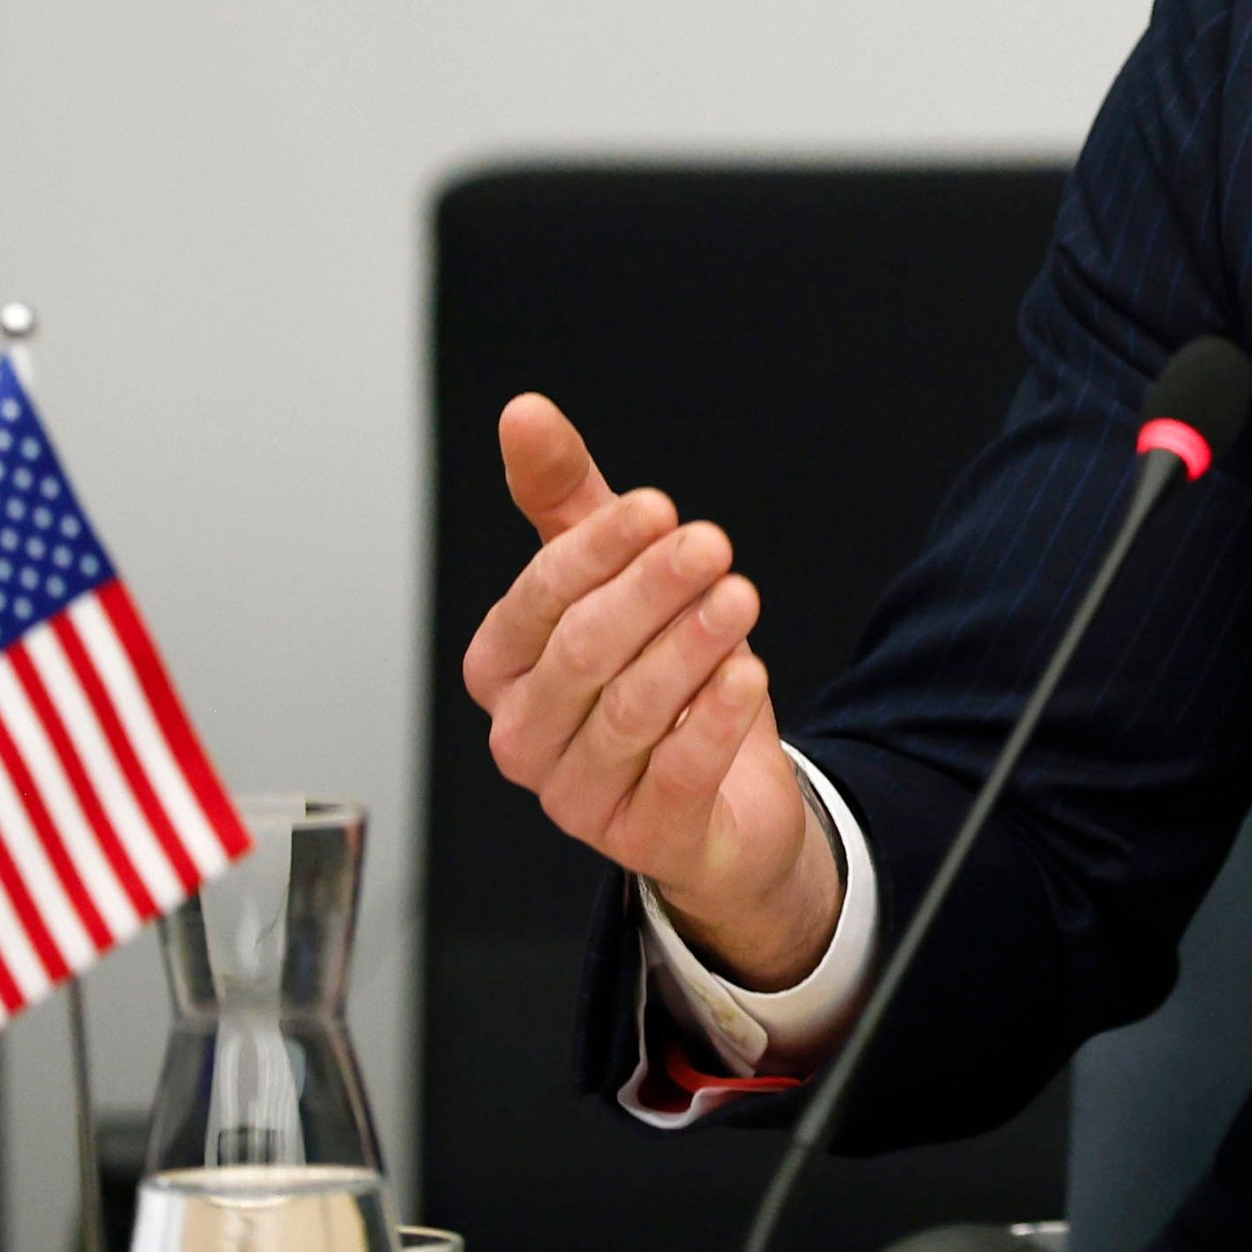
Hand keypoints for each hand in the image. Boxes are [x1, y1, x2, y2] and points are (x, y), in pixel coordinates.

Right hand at [456, 393, 837, 985]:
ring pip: (628, 712)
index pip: (537, 600)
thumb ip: (569, 500)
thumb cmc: (659, 679)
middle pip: (582, 653)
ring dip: (689, 646)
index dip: (597, 550)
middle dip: (650, 591)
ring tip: (740, 598)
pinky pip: (677, 776)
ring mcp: (579, 797)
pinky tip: (747, 674)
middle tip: (711, 544)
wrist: (725, 797)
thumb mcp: (618, 580)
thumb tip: (524, 412)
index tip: (659, 507)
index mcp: (505, 670)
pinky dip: (713, 721)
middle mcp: (525, 737)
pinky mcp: (646, 839)